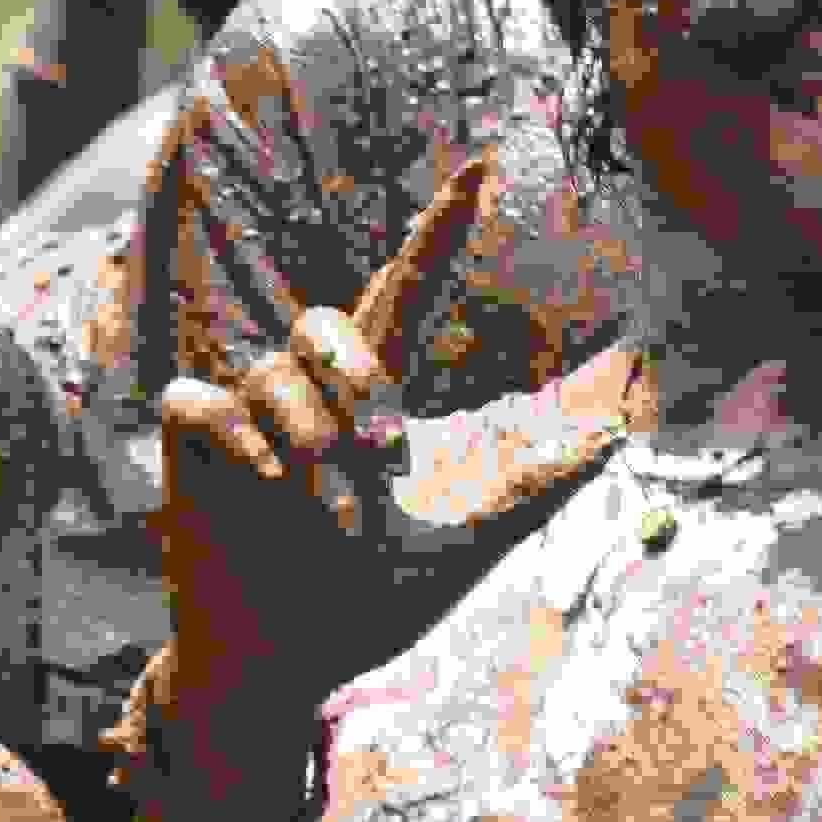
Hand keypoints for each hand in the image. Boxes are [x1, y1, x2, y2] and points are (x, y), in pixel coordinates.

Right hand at [119, 157, 495, 821]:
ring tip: (320, 510)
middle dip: (357, 389)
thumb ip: (544, 474)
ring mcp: (248, 410)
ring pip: (276, 370)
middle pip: (334, 321)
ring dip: (310, 444)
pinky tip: (262, 485)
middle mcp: (311, 386)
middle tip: (371, 467)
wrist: (297, 660)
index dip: (445, 228)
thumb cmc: (376, 598)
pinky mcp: (192, 442)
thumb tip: (628, 426)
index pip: (413, 287)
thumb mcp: (476, 535)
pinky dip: (245, 441)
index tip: (485, 162)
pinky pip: (212, 399)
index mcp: (376, 394)